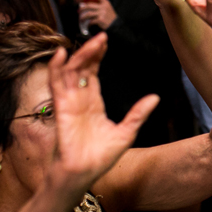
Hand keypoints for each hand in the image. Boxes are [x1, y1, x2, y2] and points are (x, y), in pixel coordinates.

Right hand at [47, 34, 158, 191]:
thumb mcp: (127, 132)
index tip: (105, 41)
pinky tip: (60, 54)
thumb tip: (155, 97)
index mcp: (93, 103)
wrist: (85, 173)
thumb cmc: (102, 157)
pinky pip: (56, 84)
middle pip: (82, 69)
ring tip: (92, 43)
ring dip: (79, 56)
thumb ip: (138, 113)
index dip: (98, 57)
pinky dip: (56, 68)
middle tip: (101, 37)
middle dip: (91, 52)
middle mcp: (79, 100)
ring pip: (70, 72)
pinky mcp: (61, 109)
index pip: (93, 73)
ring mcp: (69, 103)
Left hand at [78, 0, 117, 29]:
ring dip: (83, 17)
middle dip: (82, 8)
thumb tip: (89, 4)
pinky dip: (89, 23)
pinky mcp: (100, 20)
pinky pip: (91, 21)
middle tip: (79, 11)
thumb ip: (100, 4)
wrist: (115, 25)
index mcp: (106, 2)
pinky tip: (88, 24)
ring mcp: (102, 13)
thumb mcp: (108, 8)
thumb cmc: (110, 17)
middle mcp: (104, 7)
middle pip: (89, 5)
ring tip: (81, 19)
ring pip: (88, 14)